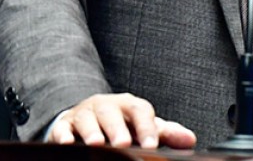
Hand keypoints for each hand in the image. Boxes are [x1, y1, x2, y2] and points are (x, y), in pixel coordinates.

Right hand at [47, 93, 196, 148]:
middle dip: (117, 129)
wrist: (88, 116)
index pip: (140, 111)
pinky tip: (67, 143)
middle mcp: (106, 106)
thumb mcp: (143, 126)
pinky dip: (63, 135)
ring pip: (87, 119)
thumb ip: (165, 133)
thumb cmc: (122, 124)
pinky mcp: (64, 124)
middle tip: (123, 144)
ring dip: (91, 132)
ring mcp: (84, 114)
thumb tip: (190, 140)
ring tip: (97, 144)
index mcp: (128, 105)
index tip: (151, 146)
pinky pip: (62, 128)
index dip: (146, 127)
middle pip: (112, 114)